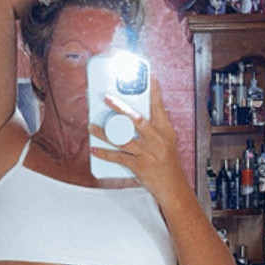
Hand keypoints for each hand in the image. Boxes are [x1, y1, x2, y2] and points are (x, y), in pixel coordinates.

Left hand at [88, 76, 187, 204]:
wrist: (173, 187)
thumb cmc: (168, 164)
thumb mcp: (166, 142)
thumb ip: (155, 127)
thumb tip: (140, 114)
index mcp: (165, 131)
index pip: (158, 107)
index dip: (154, 91)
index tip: (149, 77)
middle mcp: (156, 139)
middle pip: (136, 119)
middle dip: (119, 108)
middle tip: (106, 98)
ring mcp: (147, 153)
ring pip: (122, 138)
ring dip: (104, 132)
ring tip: (91, 126)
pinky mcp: (139, 165)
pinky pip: (118, 157)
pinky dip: (104, 153)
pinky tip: (95, 149)